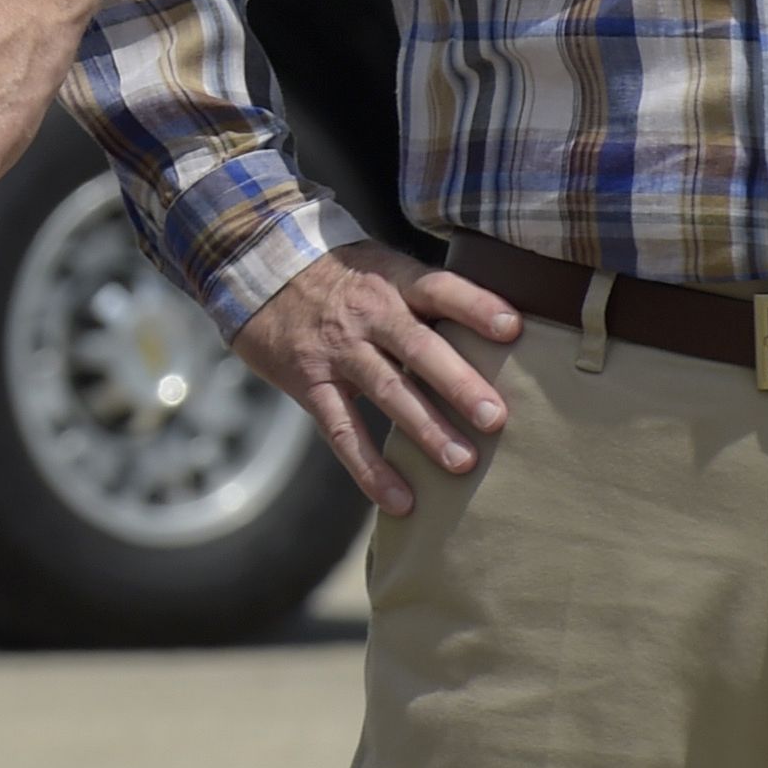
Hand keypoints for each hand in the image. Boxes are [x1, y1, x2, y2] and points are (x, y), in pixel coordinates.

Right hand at [235, 242, 519, 514]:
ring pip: (385, 390)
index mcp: (393, 281)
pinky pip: (342, 430)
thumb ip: (431, 296)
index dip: (473, 305)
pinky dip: (370, 469)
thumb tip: (509, 331)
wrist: (255, 266)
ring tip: (462, 463)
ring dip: (424, 428)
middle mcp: (367, 314)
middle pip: (417, 346)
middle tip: (495, 418)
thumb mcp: (384, 266)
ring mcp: (336, 350)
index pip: (438, 288)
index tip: (511, 327)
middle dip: (457, 382)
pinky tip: (402, 500)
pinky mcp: (309, 382)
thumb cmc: (342, 275)